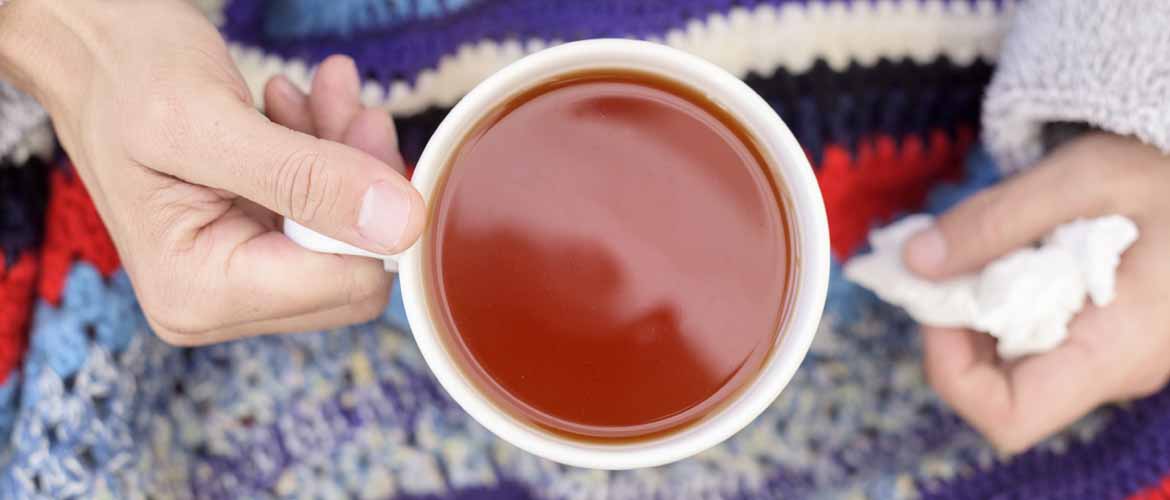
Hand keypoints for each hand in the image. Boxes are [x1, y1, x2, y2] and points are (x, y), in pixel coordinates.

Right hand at [0, 1, 424, 343]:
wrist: (88, 51)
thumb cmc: (123, 76)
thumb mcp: (211, 121)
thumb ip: (307, 179)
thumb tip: (402, 225)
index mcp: (201, 292)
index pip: (349, 286)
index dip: (374, 212)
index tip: (364, 132)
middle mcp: (216, 303)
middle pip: (353, 268)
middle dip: (361, 183)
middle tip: (349, 108)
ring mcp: (233, 280)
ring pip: (345, 237)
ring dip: (344, 156)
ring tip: (320, 93)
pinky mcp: (247, 248)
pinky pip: (320, 216)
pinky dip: (323, 155)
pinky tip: (296, 108)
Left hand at [903, 133, 1169, 452]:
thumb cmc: (1166, 169)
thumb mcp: (1081, 178)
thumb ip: (994, 221)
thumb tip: (913, 262)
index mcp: (1119, 350)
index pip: (1008, 418)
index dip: (951, 370)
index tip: (940, 301)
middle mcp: (1117, 371)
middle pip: (1000, 390)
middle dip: (957, 330)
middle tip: (953, 260)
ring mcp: (1113, 358)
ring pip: (1013, 364)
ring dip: (978, 311)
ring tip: (989, 247)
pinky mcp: (1107, 338)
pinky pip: (1037, 338)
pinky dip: (1004, 300)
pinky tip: (1014, 252)